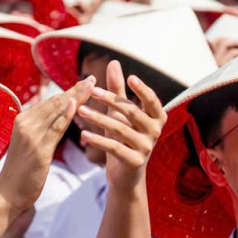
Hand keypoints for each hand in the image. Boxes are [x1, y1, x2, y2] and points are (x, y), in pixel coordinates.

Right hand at [0, 80, 89, 211]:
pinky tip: (76, 104)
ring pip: (57, 111)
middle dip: (75, 89)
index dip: (68, 91)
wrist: (7, 194)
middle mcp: (25, 123)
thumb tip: (54, 119)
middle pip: (55, 102)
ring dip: (76, 96)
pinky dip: (66, 115)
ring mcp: (31, 135)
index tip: (83, 82)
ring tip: (91, 84)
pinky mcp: (39, 148)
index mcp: (23, 120)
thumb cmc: (21, 172)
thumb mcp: (29, 145)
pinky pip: (55, 129)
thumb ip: (40, 130)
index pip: (50, 102)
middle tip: (92, 77)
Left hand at [75, 62, 165, 192]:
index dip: (142, 89)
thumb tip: (114, 62)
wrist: (125, 175)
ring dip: (98, 118)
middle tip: (91, 90)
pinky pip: (114, 147)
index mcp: (157, 118)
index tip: (130, 77)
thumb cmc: (123, 138)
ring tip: (80, 110)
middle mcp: (155, 132)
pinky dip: (98, 140)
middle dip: (110, 100)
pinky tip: (83, 134)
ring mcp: (146, 148)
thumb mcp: (120, 113)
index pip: (152, 100)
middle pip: (132, 112)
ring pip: (120, 129)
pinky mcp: (134, 162)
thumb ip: (119, 89)